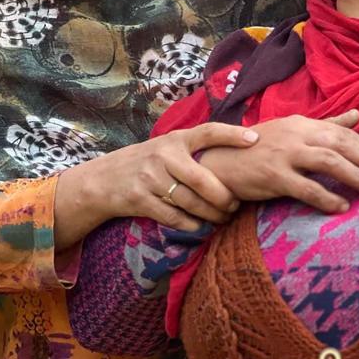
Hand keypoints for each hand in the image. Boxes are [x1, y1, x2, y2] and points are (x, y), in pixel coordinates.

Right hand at [54, 123, 258, 248]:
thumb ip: (195, 148)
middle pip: (203, 180)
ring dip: (211, 215)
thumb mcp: (168, 146)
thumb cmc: (148, 162)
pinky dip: (192, 225)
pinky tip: (201, 227)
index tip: (254, 138)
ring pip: (191, 202)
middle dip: (224, 197)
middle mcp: (163, 155)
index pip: (208, 132)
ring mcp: (150, 178)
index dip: (232, 134)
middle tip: (235, 205)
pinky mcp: (140, 200)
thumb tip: (239, 152)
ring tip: (223, 218)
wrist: (104, 179)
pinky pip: (174, 217)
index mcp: (175, 139)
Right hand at [200, 110, 358, 213]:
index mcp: (303, 123)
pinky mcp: (273, 175)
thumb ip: (327, 123)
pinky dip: (326, 197)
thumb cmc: (258, 147)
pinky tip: (342, 206)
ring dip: (354, 176)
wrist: (219, 161)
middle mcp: (297, 135)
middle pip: (341, 144)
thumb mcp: (293, 129)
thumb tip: (358, 114)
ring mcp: (285, 155)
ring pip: (328, 162)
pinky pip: (306, 188)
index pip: (343, 132)